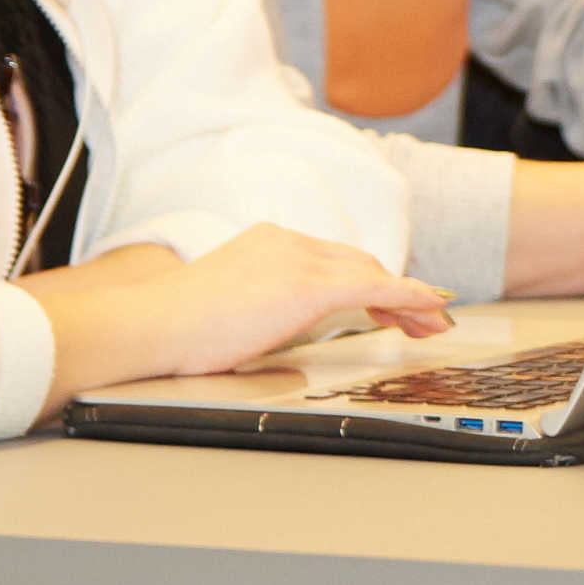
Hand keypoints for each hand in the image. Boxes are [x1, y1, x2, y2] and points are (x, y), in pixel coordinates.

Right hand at [19, 225, 448, 414]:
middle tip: (423, 319)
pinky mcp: (307, 285)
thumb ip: (262, 312)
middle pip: (358, 263)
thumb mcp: (227, 309)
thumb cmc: (173, 330)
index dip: (367, 282)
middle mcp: (287, 241)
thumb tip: (279, 343)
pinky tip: (431, 310)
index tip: (387, 305)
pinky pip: (375, 289)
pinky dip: (409, 297)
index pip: (332, 259)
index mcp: (266, 243)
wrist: (150, 325)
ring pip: (372, 275)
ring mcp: (298, 259)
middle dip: (396, 292)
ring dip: (408, 300)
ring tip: (433, 324)